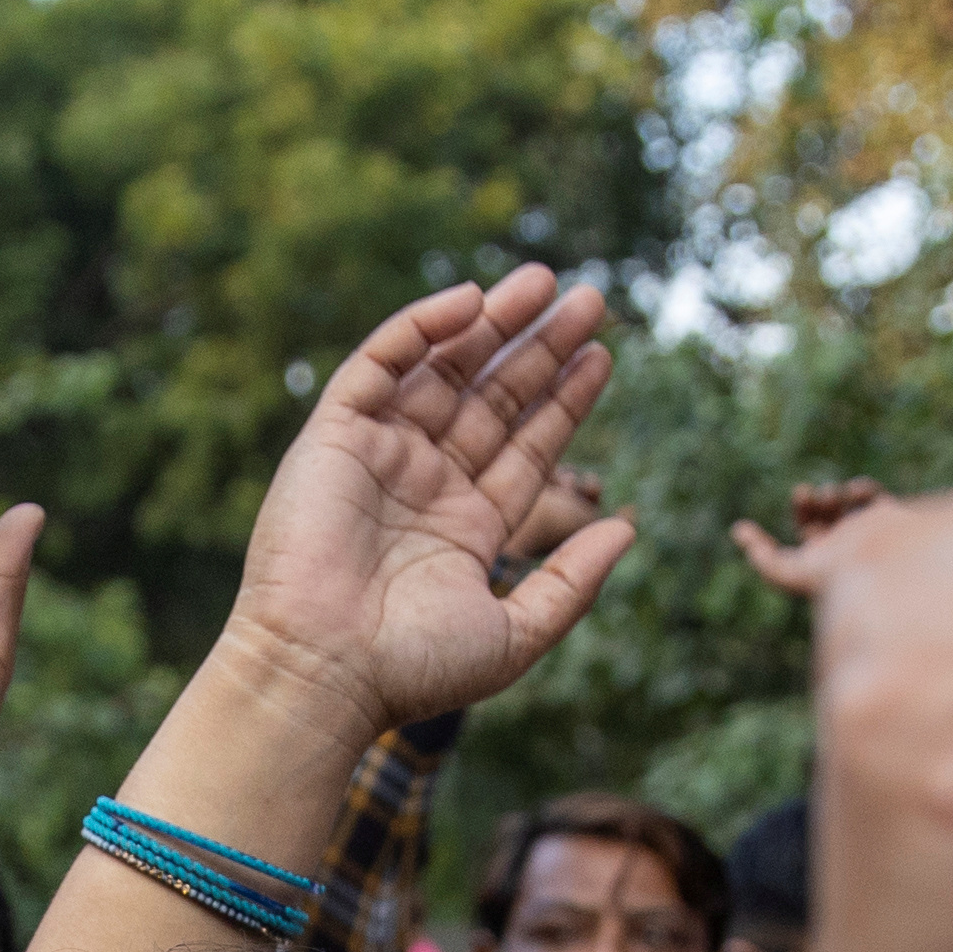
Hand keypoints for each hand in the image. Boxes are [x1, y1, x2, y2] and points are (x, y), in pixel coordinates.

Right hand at [222, 268, 636, 739]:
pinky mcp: (335, 434)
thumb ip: (573, 583)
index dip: (565, 401)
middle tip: (590, 300)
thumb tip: (628, 529)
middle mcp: (425, 484)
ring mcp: (380, 455)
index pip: (526, 448)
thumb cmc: (414, 667)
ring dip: (493, 323)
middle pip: (494, 398)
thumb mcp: (516, 633)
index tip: (603, 356)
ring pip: (445, 370)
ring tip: (546, 282)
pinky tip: (474, 299)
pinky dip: (423, 327)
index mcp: (466, 527)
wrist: (324, 669)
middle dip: (540, 349)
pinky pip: (382, 363)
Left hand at [731, 477, 892, 594]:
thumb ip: (763, 558)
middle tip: (807, 493)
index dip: (802, 509)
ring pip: (847, 502)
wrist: (881, 579)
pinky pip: (874, 496)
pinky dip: (862, 488)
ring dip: (834, 494)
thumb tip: (737, 530)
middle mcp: (847, 544)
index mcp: (826, 558)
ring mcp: (870, 531)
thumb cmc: (835, 579)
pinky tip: (855, 492)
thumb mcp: (789, 574)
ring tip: (831, 496)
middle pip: (826, 512)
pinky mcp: (891, 519)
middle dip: (815, 500)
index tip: (800, 494)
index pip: (808, 527)